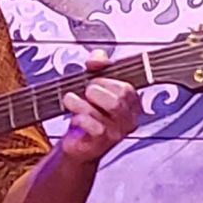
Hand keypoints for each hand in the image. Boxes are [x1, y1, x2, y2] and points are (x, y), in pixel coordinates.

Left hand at [60, 48, 142, 164]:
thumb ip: (98, 66)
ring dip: (84, 100)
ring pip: (109, 106)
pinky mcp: (103, 142)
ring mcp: (118, 131)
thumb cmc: (87, 115)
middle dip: (98, 88)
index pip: (127, 85)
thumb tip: (97, 57)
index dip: (106, 77)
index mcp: (131, 104)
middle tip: (85, 91)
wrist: (76, 145)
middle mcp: (129, 118)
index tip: (91, 76)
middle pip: (122, 94)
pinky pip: (95, 124)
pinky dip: (80, 117)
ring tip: (71, 100)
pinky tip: (74, 119)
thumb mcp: (94, 86)